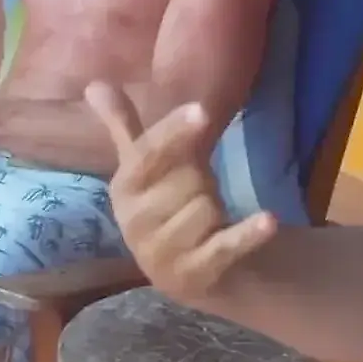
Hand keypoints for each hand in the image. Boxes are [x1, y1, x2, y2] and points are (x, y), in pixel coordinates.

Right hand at [86, 82, 275, 304]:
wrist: (187, 269)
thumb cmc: (166, 204)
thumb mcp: (146, 165)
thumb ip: (123, 125)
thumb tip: (93, 84)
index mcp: (123, 188)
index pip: (149, 154)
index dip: (175, 132)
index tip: (202, 112)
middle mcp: (134, 222)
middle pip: (189, 178)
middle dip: (203, 180)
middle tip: (195, 193)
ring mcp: (161, 253)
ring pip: (209, 207)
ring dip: (218, 209)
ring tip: (207, 222)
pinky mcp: (193, 276)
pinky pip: (226, 245)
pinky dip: (248, 234)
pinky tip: (269, 221)